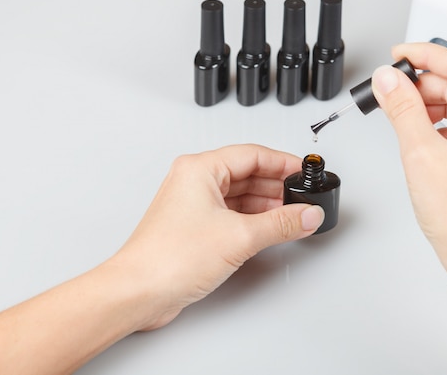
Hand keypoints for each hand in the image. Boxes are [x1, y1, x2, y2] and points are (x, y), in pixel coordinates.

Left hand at [110, 144, 324, 329]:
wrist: (138, 293)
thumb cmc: (168, 259)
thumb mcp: (239, 237)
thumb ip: (281, 223)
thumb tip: (307, 214)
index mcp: (200, 169)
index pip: (253, 154)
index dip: (283, 162)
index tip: (304, 172)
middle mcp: (195, 182)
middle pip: (248, 173)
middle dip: (277, 186)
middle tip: (302, 198)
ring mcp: (194, 204)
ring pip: (241, 195)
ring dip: (267, 205)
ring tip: (292, 216)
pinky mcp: (196, 226)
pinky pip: (232, 213)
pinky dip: (253, 219)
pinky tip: (270, 229)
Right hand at [371, 43, 446, 271]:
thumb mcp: (422, 153)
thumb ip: (403, 109)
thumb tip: (388, 80)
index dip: (423, 54)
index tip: (397, 54)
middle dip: (420, 84)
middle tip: (388, 91)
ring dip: (426, 104)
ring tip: (398, 114)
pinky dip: (436, 124)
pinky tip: (417, 135)